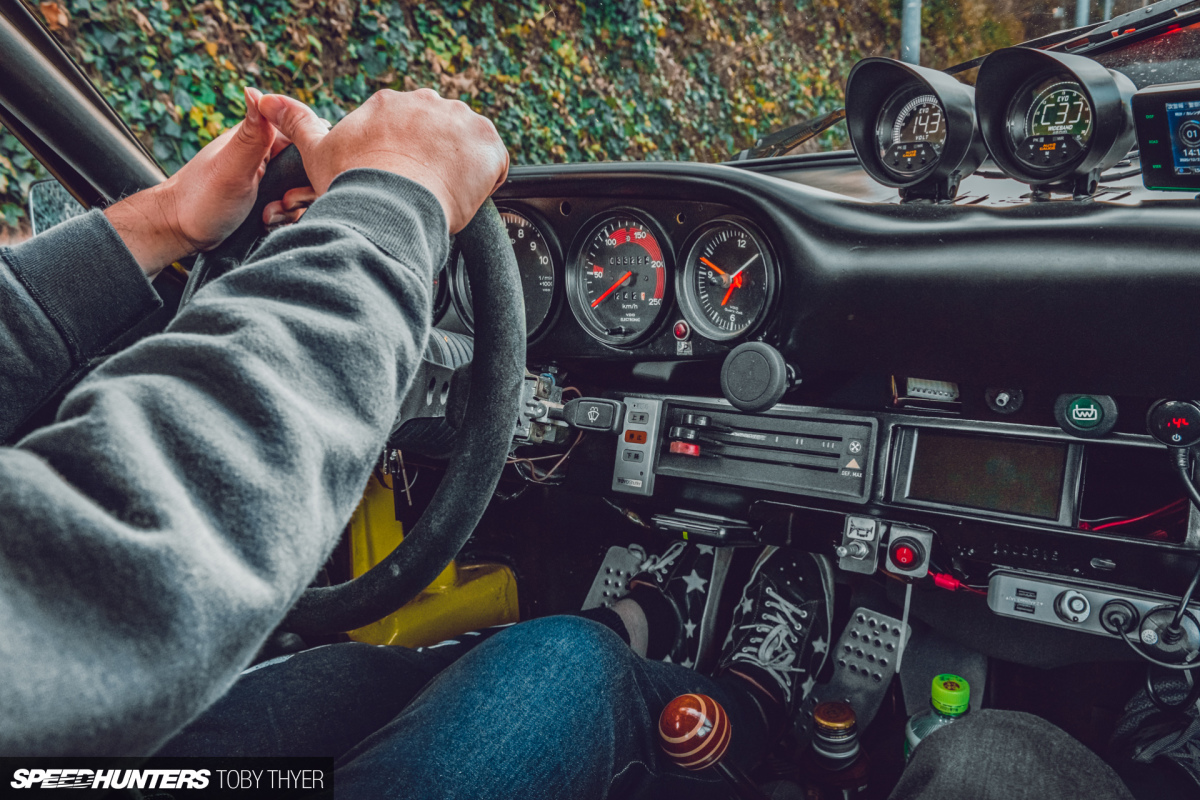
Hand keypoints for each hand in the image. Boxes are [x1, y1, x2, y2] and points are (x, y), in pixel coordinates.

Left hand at [105, 88, 312, 276]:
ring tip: (267, 216)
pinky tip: (267, 223)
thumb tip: (256, 90)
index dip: (312, 157)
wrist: (181, 233)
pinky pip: (293, 208)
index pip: (306, 135)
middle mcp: (268, 154)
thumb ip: (252, 134)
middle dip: (302, 191)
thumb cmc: (199, 197)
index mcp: (262, 137)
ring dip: (292, 208)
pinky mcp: (269, 200)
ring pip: (303, 191)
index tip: (297, 180)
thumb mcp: (231, 167)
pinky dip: (286, 218)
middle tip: (281, 203)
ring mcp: (269, 178)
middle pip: (310, 167)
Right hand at [256, 88, 508, 232]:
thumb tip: (263, 99)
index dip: (406, 158)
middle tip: (420, 191)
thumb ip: (293, 121)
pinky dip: (485, 180)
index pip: (407, 128)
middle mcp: (427, 102)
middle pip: (439, 134)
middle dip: (434, 160)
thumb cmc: (354, 183)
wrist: (390, 203)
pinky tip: (464, 196)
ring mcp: (460, 119)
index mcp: (390, 104)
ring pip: (467, 145)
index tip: (401, 179)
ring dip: (460, 169)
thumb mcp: (316, 150)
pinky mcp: (488, 140)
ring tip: (441, 196)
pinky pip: (494, 162)